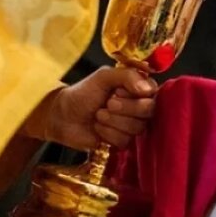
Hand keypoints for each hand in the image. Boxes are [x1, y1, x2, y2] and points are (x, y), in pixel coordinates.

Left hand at [23, 66, 156, 149]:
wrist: (62, 116)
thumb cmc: (82, 93)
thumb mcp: (103, 77)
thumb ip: (127, 76)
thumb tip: (148, 89)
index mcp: (137, 87)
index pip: (153, 92)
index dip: (136, 95)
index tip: (117, 91)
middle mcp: (138, 105)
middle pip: (148, 111)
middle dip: (125, 108)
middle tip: (107, 103)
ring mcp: (131, 124)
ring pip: (137, 127)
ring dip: (113, 121)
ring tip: (98, 115)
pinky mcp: (123, 141)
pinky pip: (125, 140)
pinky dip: (108, 134)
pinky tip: (98, 128)